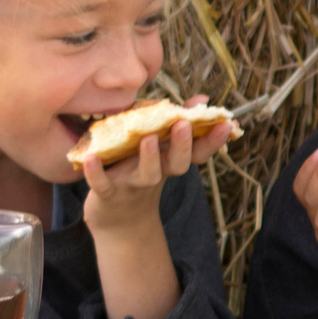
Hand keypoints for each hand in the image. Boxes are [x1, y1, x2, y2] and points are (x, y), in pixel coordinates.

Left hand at [79, 100, 232, 235]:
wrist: (117, 219)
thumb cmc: (139, 174)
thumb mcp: (161, 151)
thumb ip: (178, 124)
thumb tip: (203, 99)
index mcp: (169, 161)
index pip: (197, 152)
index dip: (213, 140)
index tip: (228, 124)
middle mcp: (156, 173)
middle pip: (176, 163)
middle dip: (182, 145)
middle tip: (184, 124)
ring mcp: (133, 184)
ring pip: (147, 174)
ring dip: (149, 157)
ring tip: (149, 139)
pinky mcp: (108, 194)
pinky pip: (103, 184)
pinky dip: (96, 173)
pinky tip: (90, 158)